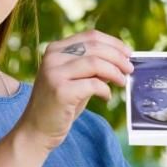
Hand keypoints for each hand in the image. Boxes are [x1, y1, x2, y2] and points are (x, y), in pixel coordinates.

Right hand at [15, 29, 133, 150]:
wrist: (36, 130)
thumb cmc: (59, 105)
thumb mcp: (76, 80)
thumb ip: (93, 67)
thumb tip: (120, 59)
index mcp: (56, 49)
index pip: (90, 36)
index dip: (113, 43)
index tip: (128, 53)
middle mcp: (52, 57)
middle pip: (95, 47)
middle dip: (118, 58)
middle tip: (130, 69)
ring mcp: (54, 73)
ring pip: (95, 63)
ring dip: (115, 72)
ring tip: (122, 82)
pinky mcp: (60, 90)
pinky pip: (93, 84)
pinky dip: (105, 90)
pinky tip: (106, 97)